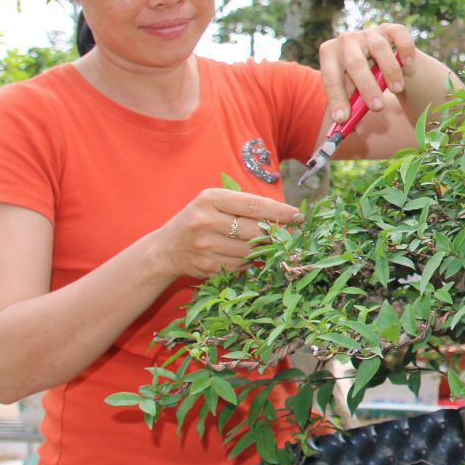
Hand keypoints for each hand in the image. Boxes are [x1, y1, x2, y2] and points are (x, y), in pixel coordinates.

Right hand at [150, 188, 302, 279]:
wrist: (165, 250)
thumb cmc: (199, 220)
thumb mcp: (215, 202)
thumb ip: (244, 205)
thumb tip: (285, 215)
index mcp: (211, 199)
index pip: (254, 205)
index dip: (280, 212)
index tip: (299, 215)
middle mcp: (206, 221)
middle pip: (255, 230)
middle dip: (275, 233)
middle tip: (287, 234)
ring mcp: (205, 246)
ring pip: (250, 251)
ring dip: (263, 249)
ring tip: (265, 244)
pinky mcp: (207, 266)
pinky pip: (241, 266)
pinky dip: (248, 262)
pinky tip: (245, 255)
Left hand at [317, 22, 416, 124]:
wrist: (380, 58)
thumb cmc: (361, 80)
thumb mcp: (353, 94)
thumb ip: (354, 111)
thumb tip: (356, 131)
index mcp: (329, 54)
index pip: (330, 77)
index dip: (336, 99)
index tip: (343, 119)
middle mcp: (346, 40)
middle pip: (355, 63)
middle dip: (366, 88)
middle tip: (377, 108)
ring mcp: (369, 32)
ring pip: (379, 49)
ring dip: (390, 72)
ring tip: (397, 90)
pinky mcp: (391, 29)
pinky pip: (400, 36)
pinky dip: (405, 50)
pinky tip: (408, 64)